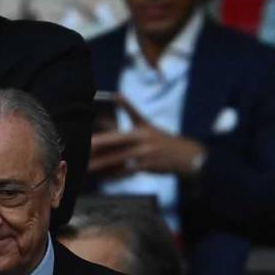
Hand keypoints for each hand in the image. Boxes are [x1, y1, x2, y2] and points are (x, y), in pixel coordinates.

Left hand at [89, 96, 205, 176]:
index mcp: (145, 127)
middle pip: (119, 139)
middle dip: (101, 142)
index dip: (125, 103)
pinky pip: (127, 171)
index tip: (112, 98)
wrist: (188, 157)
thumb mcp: (150, 129)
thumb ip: (131, 122)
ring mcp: (146, 153)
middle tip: (87, 144)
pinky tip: (103, 176)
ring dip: (102, 163)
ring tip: (88, 166)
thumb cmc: (163, 142)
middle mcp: (145, 138)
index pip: (133, 113)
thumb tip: (109, 117)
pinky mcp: (148, 166)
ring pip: (119, 158)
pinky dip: (114, 175)